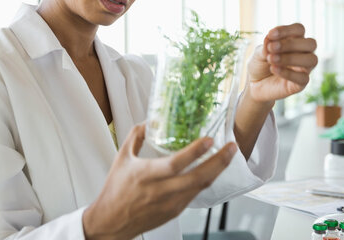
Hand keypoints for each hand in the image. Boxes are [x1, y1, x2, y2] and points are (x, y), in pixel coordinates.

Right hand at [82, 124, 237, 239]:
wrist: (111, 222)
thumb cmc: (115, 189)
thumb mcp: (121, 158)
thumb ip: (136, 136)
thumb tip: (151, 120)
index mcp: (146, 175)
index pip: (175, 164)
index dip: (195, 152)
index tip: (209, 139)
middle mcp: (161, 191)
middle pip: (197, 178)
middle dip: (219, 161)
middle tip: (232, 147)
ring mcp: (170, 203)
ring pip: (201, 187)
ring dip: (218, 170)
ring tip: (228, 155)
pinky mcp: (175, 211)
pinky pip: (196, 193)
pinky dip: (206, 180)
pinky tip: (213, 170)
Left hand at [247, 23, 316, 102]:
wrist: (253, 85)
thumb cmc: (259, 65)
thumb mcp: (258, 53)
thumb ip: (266, 46)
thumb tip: (270, 39)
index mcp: (294, 40)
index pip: (299, 29)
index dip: (287, 30)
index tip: (270, 34)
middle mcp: (303, 53)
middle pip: (311, 43)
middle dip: (291, 44)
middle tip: (272, 47)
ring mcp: (304, 69)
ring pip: (311, 60)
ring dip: (290, 58)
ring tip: (271, 59)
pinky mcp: (301, 84)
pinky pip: (303, 78)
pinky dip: (287, 73)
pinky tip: (273, 69)